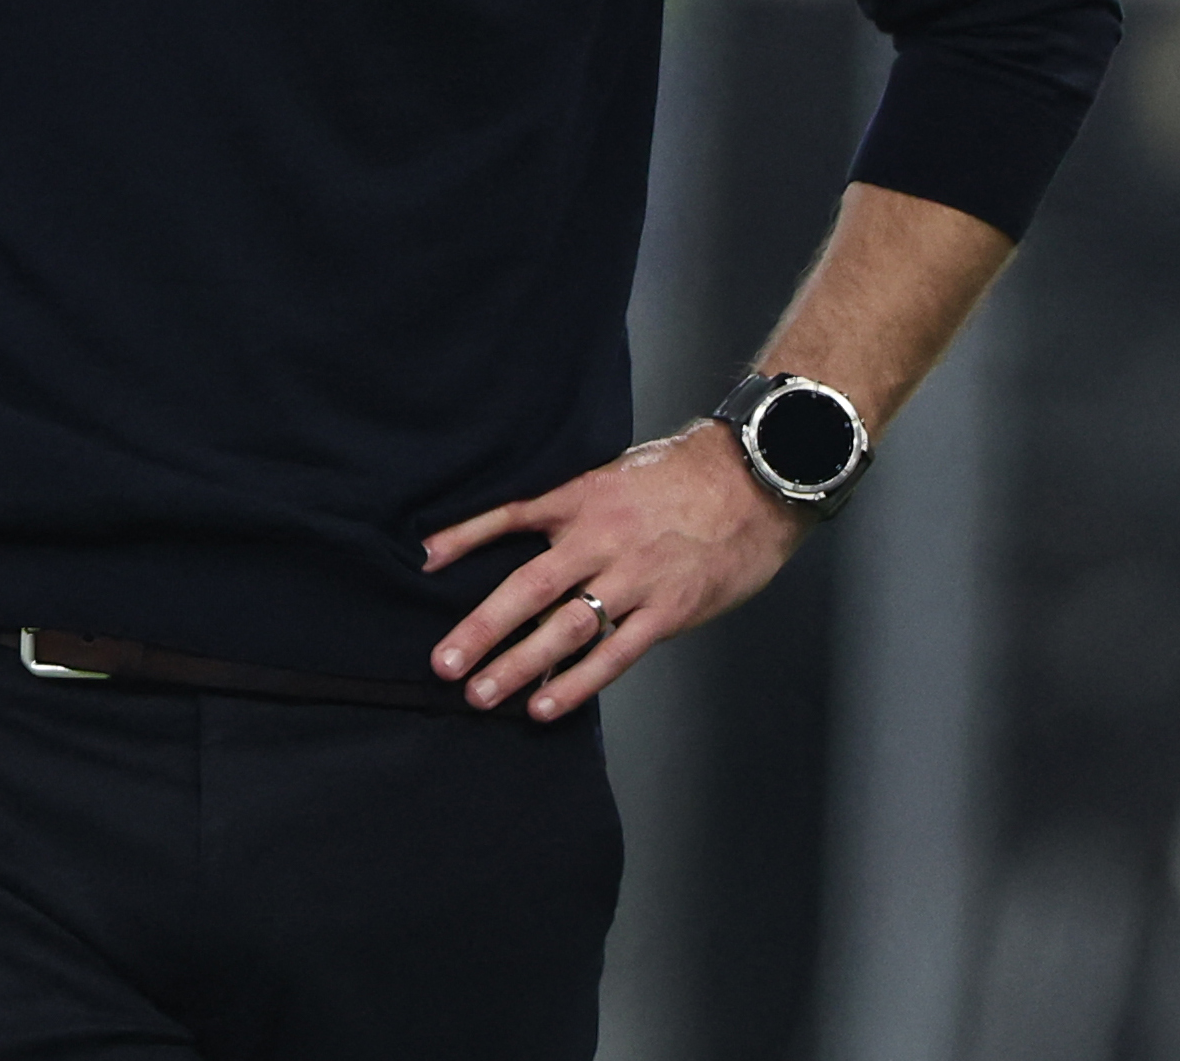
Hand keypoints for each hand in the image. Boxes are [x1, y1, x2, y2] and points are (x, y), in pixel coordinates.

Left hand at [420, 422, 801, 721]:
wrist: (754, 480)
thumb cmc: (682, 478)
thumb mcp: (615, 475)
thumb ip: (573, 508)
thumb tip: (529, 535)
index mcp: (582, 500)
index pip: (512, 516)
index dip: (466, 537)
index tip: (425, 560)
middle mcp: (601, 539)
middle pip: (528, 587)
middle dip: (482, 628)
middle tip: (444, 663)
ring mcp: (635, 578)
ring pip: (567, 628)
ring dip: (520, 664)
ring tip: (482, 694)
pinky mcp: (668, 610)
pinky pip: (615, 653)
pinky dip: (577, 681)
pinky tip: (546, 704)